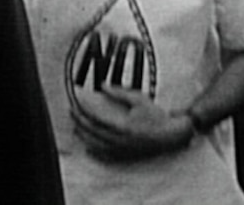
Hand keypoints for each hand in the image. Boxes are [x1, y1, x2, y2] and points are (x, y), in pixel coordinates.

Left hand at [71, 84, 193, 161]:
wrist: (171, 135)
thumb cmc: (156, 116)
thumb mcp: (139, 99)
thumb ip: (119, 93)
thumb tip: (103, 86)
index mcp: (122, 125)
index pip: (96, 117)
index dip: (84, 109)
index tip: (76, 101)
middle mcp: (119, 140)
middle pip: (92, 131)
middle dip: (79, 121)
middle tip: (72, 112)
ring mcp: (121, 150)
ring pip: (95, 144)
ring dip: (83, 135)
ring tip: (75, 127)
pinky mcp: (125, 156)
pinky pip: (104, 156)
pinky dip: (94, 150)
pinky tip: (88, 146)